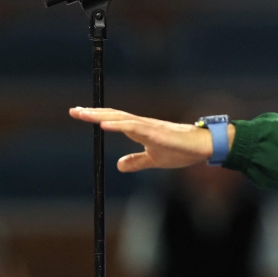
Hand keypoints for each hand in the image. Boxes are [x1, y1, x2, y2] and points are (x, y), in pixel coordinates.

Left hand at [70, 107, 213, 170]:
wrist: (203, 147)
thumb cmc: (181, 150)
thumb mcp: (154, 159)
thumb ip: (137, 161)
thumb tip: (119, 165)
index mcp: (140, 129)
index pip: (114, 120)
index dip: (97, 117)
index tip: (80, 114)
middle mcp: (142, 124)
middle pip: (113, 115)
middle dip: (93, 113)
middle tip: (74, 110)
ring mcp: (149, 127)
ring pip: (121, 119)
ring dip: (101, 116)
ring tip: (84, 114)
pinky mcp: (157, 133)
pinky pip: (134, 127)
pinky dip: (118, 125)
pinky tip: (105, 125)